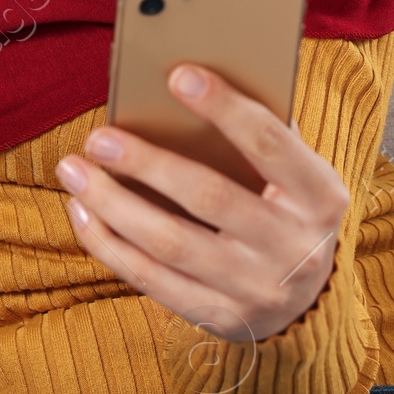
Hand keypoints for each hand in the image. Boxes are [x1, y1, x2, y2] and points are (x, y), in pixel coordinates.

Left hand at [55, 64, 349, 341]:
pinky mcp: (222, 318)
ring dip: (113, 204)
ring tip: (74, 170)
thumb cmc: (287, 206)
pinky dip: (110, 244)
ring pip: (171, 244)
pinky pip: (153, 281)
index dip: (224, 107)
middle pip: (209, 198)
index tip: (177, 75)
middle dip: (146, 163)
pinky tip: (83, 212)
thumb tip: (183, 83)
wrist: (309, 298)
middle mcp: (294, 248)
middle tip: (98, 137)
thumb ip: (258, 135)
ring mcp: (258, 289)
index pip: (269, 144)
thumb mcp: (295, 172)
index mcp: (320, 196)